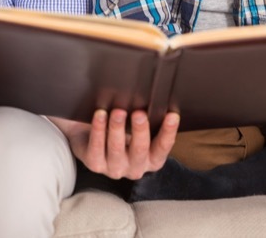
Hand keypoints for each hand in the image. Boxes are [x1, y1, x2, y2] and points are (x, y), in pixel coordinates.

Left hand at [50, 108, 179, 178]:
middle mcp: (135, 167)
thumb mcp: (139, 129)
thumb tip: (157, 97)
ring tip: (118, 112)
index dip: (169, 132)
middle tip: (139, 113)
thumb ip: (149, 120)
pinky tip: (100, 115)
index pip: (163, 147)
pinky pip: (96, 147)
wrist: (93, 139)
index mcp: (152, 159)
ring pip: (117, 148)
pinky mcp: (95, 164)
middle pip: (140, 149)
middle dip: (140, 130)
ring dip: (117, 128)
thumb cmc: (124, 130)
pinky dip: (99, 130)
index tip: (172, 115)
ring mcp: (115, 168)